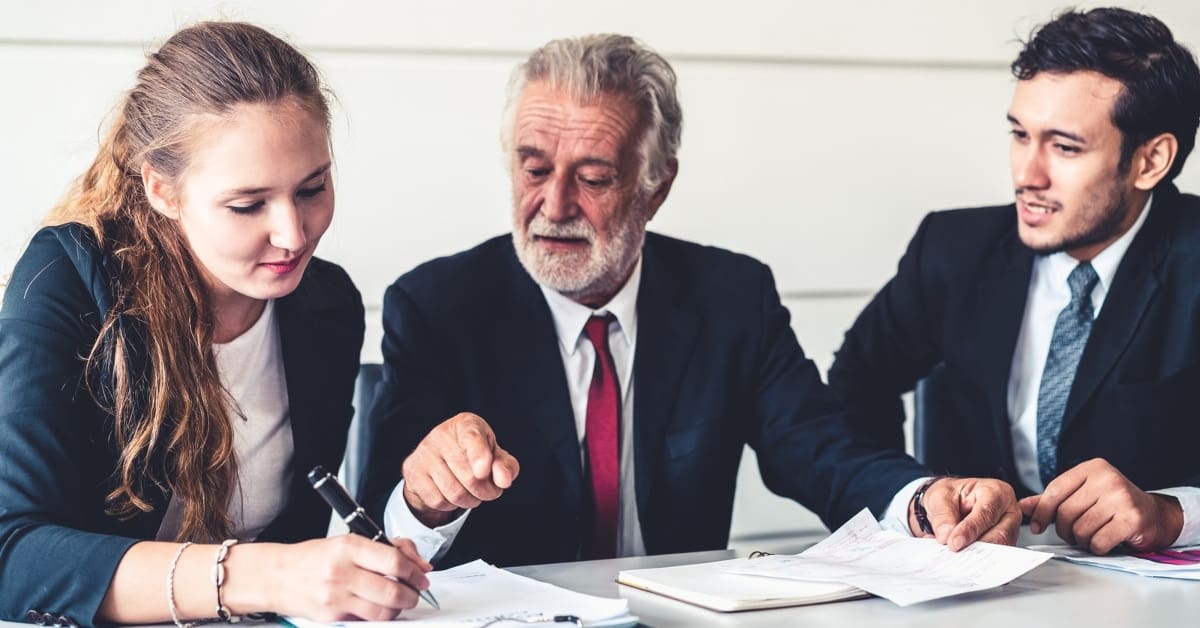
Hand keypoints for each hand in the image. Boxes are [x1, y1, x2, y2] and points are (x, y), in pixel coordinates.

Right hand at [258, 535, 431, 620]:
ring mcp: (336, 597)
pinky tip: (379, 608)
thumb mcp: (348, 541)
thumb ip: (386, 548)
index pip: (394, 561)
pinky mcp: (332, 617)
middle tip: (416, 592)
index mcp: (349, 546)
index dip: (415, 571)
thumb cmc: (314, 557)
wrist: (277, 576)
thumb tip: (419, 564)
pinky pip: (367, 621)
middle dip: (412, 594)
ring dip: (399, 608)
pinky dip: (379, 616)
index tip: (422, 576)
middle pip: (392, 590)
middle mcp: (342, 571)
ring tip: (400, 601)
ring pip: (383, 611)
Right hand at [402, 412, 519, 526]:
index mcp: (466, 424)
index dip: (479, 456)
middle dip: (486, 491)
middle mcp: (442, 435)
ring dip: (470, 501)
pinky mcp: (413, 472)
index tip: (483, 471)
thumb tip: (504, 480)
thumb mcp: (494, 456)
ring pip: (455, 492)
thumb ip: (506, 466)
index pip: (472, 439)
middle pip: (470, 476)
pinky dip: (451, 505)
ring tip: (472, 493)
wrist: (437, 459)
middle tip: (490, 491)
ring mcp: (425, 453)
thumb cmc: (473, 455)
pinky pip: (439, 501)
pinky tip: (452, 493)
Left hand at [910, 477, 1019, 550]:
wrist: (953, 501)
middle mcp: (1008, 510)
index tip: (955, 542)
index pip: (986, 512)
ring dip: (978, 555)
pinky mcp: (1006, 544)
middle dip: (977, 546)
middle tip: (956, 553)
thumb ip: (942, 515)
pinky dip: (980, 559)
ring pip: (1001, 548)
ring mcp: (1010, 529)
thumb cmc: (952, 495)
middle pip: (1000, 534)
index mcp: (995, 491)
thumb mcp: (940, 496)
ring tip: (958, 558)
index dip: (970, 529)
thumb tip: (946, 535)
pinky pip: (997, 556)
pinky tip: (965, 560)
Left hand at [1019, 458, 1183, 554]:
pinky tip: (1104, 542)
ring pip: (1081, 529)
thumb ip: (1052, 500)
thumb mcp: (1082, 494)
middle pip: (1066, 512)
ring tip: (1091, 536)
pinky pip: (1099, 541)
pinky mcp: (1133, 519)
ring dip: (1081, 540)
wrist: (1153, 515)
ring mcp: (1122, 497)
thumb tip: (1022, 506)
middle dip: (1064, 530)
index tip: (1037, 527)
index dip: (1042, 512)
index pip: (1055, 490)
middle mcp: (1107, 478)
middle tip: (1073, 535)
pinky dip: (1097, 547)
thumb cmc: (1112, 505)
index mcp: (1092, 468)